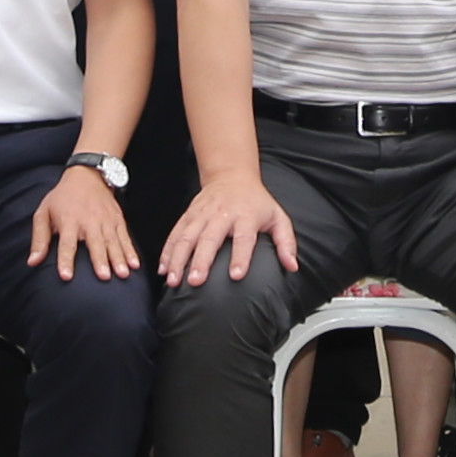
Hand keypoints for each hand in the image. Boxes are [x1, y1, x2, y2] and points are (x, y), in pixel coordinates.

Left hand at [29, 172, 136, 280]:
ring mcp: (105, 220)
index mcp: (68, 220)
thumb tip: (32, 262)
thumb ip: (39, 239)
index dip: (65, 260)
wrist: (87, 175)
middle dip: (99, 260)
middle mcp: (88, 221)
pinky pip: (125, 237)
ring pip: (112, 241)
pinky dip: (130, 251)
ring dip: (118, 258)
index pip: (66, 244)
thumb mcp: (43, 213)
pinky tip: (135, 264)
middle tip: (104, 277)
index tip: (66, 276)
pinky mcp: (118, 219)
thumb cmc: (62, 198)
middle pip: (94, 243)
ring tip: (122, 274)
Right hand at [158, 170, 299, 292]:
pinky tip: (163, 269)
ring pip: (187, 236)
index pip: (244, 238)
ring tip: (174, 280)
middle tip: (195, 281)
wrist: (232, 176)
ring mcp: (202, 214)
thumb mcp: (277, 217)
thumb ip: (286, 243)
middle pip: (210, 238)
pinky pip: (175, 234)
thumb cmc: (257, 202)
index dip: (240, 257)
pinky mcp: (188, 215)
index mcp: (246, 216)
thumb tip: (292, 266)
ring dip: (178, 258)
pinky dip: (168, 251)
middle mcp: (222, 214)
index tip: (235, 275)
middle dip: (201, 260)